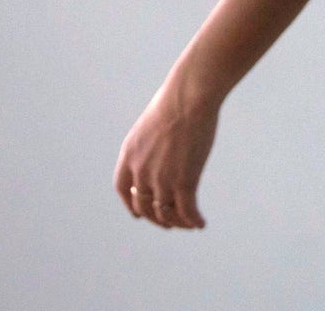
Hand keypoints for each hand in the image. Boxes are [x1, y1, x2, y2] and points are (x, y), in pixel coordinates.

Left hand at [115, 83, 217, 228]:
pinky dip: (193, 220)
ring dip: (177, 222)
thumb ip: (152, 142)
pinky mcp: (183, 181)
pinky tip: (200, 223)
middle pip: (144, 205)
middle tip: (168, 223)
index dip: (131, 204)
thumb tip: (164, 145)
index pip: (123, 189)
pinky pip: (186, 209)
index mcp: (129, 155)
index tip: (140, 213)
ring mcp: (161, 178)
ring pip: (166, 212)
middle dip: (156, 218)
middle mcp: (141, 171)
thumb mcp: (152, 123)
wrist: (189, 99)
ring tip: (188, 225)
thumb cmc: (176, 102)